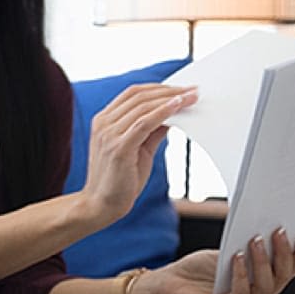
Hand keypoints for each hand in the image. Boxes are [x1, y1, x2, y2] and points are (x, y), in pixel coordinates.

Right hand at [79, 84, 196, 224]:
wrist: (101, 205)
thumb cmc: (118, 180)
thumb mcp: (138, 149)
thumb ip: (152, 130)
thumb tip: (172, 115)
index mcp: (103, 121)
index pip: (132, 94)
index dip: (158, 88)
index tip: (181, 88)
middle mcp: (103, 124)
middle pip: (139, 96)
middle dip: (169, 90)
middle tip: (193, 90)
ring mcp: (108, 134)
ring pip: (143, 106)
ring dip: (171, 99)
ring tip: (191, 97)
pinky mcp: (118, 147)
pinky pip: (143, 123)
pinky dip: (163, 111)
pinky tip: (177, 106)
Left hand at [136, 228, 294, 293]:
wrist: (169, 283)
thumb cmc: (200, 268)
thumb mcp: (230, 253)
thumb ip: (251, 248)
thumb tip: (274, 228)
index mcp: (264, 284)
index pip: (290, 271)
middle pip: (281, 278)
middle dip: (283, 254)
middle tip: (279, 231)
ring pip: (265, 287)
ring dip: (262, 262)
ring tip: (255, 240)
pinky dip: (241, 276)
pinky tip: (237, 257)